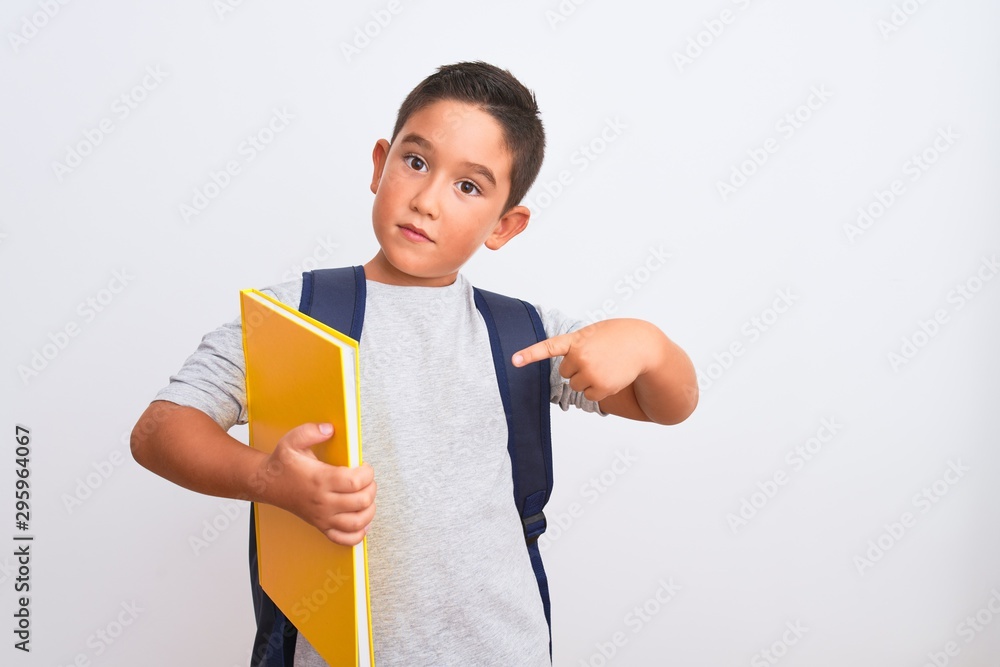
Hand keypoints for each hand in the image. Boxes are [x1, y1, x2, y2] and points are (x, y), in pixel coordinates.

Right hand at [252, 422, 375, 546]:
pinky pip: (344, 539)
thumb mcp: (292, 440)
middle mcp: (323, 502)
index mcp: (320, 480)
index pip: (355, 482)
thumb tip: (329, 429)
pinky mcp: (321, 526)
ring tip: (366, 497)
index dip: (367, 473)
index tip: (364, 466)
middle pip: (361, 502)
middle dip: (371, 488)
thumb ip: (311, 431)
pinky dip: (358, 534)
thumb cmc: (282, 464)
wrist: (267, 484)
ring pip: (357, 523)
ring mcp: (322, 517)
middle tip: (367, 480)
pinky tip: (362, 522)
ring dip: (369, 510)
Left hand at [512, 319, 655, 403]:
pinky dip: (598, 389)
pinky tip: (610, 376)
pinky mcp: (601, 387)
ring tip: (605, 366)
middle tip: (596, 358)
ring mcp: (590, 373)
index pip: (548, 347)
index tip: (515, 360)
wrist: (642, 345)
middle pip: (565, 372)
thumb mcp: (593, 333)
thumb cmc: (617, 337)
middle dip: (578, 368)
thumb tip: (568, 369)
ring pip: (576, 384)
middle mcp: (579, 357)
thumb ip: (576, 345)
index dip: (530, 354)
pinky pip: (589, 395)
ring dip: (588, 379)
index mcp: (575, 340)